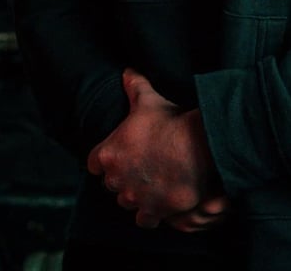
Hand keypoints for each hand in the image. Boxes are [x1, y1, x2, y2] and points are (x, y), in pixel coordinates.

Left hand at [86, 68, 229, 229]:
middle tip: (142, 166)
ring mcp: (134, 197)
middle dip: (123, 177)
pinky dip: (150, 213)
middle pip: (111, 184)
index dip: (106, 159)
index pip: (94, 163)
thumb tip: (127, 71)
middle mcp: (116, 180)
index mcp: (108, 153)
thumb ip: (134, 86)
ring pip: (127, 202)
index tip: (120, 155)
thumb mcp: (148, 100)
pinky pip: (144, 220)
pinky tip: (161, 201)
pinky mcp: (153, 211)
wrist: (196, 146)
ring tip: (153, 183)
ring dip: (137, 195)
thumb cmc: (170, 122)